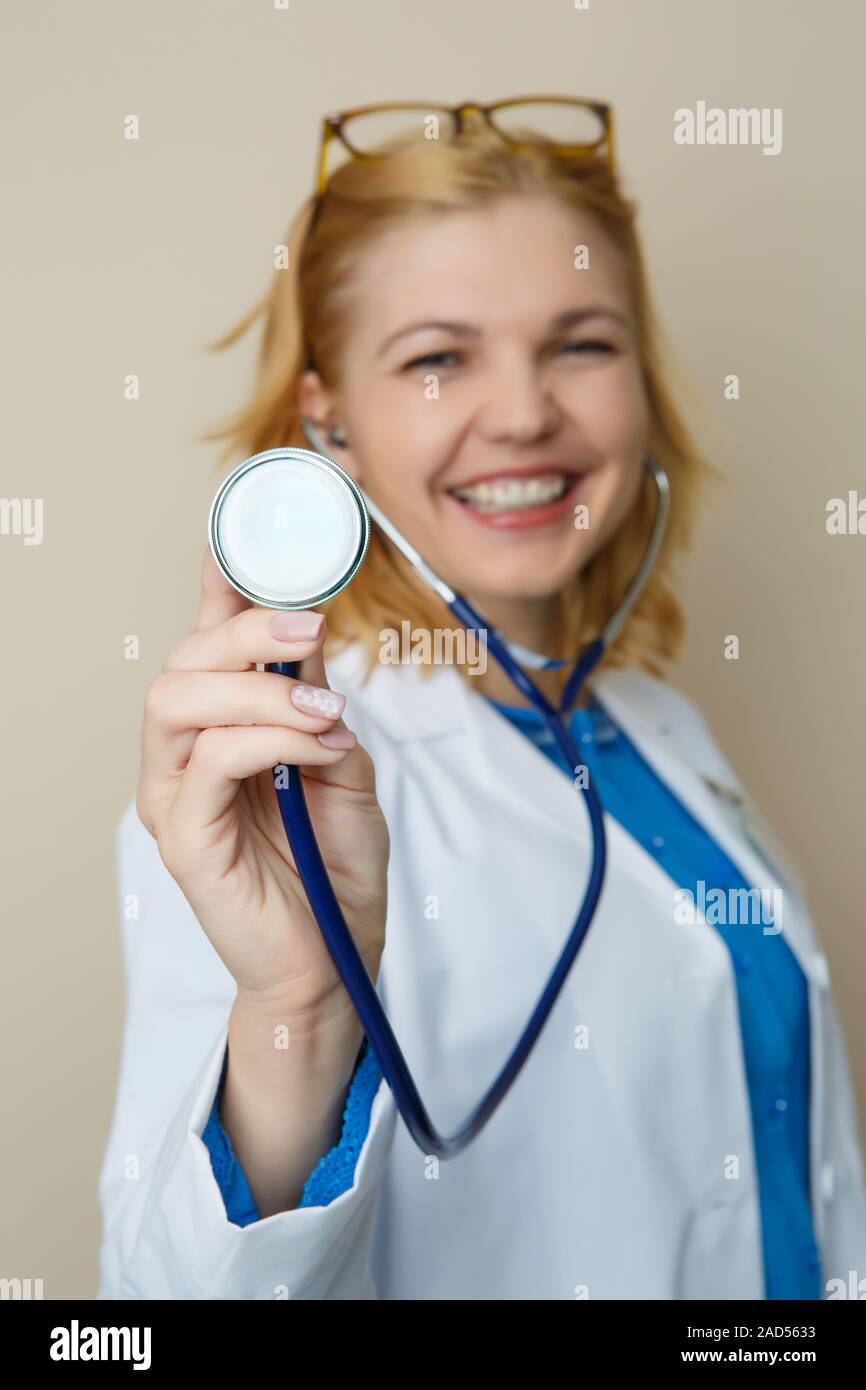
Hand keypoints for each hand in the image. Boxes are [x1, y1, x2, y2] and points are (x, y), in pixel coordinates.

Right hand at [136, 545, 388, 1029]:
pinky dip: (270, 739)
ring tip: (324, 708)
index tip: (243, 535)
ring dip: (259, 687)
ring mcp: (174, 796)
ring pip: (180, 699)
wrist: (335, 962)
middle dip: (248, 631)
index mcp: (221, 731)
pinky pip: (209, 760)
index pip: (208, 646)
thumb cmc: (336, 870)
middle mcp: (184, 756)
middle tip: (312, 628)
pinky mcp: (182, 837)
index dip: (219, 588)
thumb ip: (319, 704)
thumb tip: (311, 637)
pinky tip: (319, 749)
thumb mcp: (343, 766)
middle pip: (184, 660)